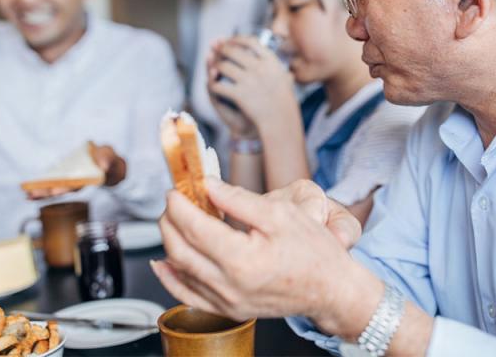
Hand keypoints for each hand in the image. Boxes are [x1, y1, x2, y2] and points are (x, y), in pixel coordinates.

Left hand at [25, 144, 126, 198]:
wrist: (107, 164)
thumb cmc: (109, 161)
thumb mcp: (111, 157)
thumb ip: (108, 159)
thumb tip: (103, 166)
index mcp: (88, 178)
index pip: (76, 184)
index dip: (65, 188)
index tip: (55, 191)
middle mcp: (78, 182)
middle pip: (61, 189)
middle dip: (48, 192)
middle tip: (34, 194)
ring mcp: (71, 181)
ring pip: (55, 188)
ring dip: (42, 192)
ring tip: (28, 195)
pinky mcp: (65, 179)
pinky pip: (52, 184)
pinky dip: (42, 190)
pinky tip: (30, 194)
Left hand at [151, 178, 363, 322]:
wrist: (331, 289)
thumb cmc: (313, 252)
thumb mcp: (281, 214)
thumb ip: (239, 199)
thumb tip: (208, 185)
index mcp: (243, 260)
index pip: (195, 228)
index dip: (179, 205)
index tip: (175, 189)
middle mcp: (230, 286)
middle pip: (180, 249)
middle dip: (170, 220)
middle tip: (173, 200)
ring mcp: (227, 302)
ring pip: (179, 271)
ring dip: (170, 242)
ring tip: (173, 220)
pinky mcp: (228, 310)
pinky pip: (188, 296)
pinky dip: (171, 277)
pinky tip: (164, 262)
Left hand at [207, 37, 296, 132]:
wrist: (281, 120)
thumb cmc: (283, 101)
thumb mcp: (283, 78)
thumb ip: (272, 64)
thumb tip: (265, 54)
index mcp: (270, 61)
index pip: (250, 41)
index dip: (236, 39)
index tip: (229, 41)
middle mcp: (259, 68)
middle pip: (232, 51)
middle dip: (221, 51)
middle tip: (216, 53)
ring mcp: (249, 81)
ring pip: (223, 66)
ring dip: (214, 67)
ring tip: (213, 69)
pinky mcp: (240, 94)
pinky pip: (219, 85)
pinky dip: (213, 84)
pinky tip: (213, 85)